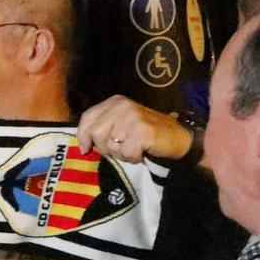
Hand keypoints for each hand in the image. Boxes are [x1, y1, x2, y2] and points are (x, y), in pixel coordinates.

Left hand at [74, 96, 190, 164]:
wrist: (178, 137)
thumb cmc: (145, 134)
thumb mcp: (121, 124)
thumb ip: (102, 128)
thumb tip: (82, 145)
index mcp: (115, 102)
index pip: (88, 117)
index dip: (83, 135)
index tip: (85, 149)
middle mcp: (122, 106)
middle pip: (96, 134)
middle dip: (105, 148)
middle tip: (120, 150)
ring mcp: (132, 118)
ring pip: (111, 146)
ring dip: (121, 154)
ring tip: (134, 149)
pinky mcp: (142, 132)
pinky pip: (126, 153)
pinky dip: (134, 158)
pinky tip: (142, 152)